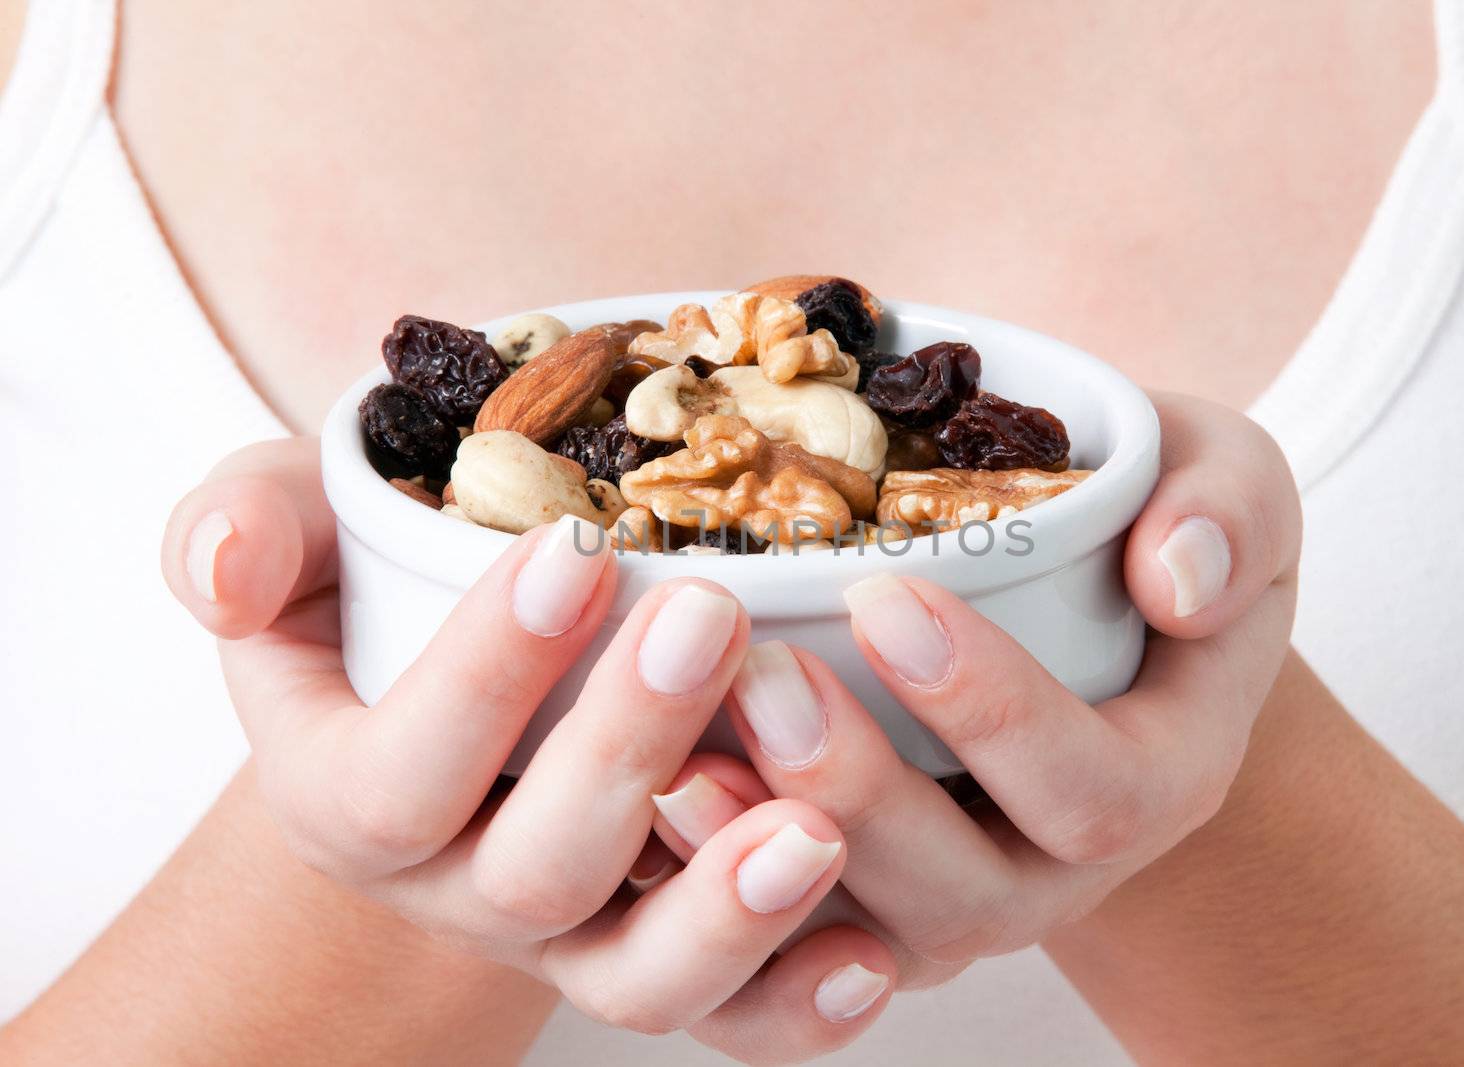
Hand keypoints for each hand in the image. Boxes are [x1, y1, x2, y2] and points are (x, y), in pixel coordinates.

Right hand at [161, 438, 896, 1062]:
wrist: (467, 696)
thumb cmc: (379, 593)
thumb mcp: (297, 537)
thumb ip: (246, 532)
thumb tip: (222, 576)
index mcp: (353, 803)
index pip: (400, 774)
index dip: (481, 678)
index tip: (571, 553)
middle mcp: (463, 893)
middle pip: (538, 874)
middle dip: (624, 750)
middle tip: (709, 615)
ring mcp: (575, 939)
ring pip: (641, 979)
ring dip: (727, 912)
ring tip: (814, 827)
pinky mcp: (669, 952)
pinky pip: (733, 1021)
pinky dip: (798, 1003)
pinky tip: (871, 950)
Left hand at [632, 393, 1301, 995]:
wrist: (1102, 621)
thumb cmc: (1154, 534)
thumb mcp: (1229, 488)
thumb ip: (1230, 512)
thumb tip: (1180, 572)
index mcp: (1159, 778)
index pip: (1091, 790)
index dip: (991, 712)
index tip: (890, 598)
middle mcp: (1056, 868)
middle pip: (965, 891)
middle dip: (858, 792)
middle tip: (762, 680)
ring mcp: (956, 901)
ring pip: (862, 935)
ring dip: (766, 852)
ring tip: (675, 756)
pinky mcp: (867, 905)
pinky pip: (791, 937)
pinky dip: (719, 884)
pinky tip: (648, 802)